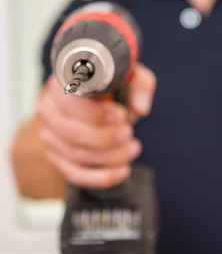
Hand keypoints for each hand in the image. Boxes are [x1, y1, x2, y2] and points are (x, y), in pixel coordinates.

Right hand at [36, 63, 155, 188]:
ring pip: (77, 155)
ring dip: (111, 156)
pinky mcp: (57, 157)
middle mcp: (49, 109)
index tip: (121, 115)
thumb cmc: (112, 86)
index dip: (96, 114)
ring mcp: (50, 136)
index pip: (69, 102)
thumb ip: (140, 86)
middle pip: (72, 133)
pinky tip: (122, 170)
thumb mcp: (130, 76)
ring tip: (133, 147)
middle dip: (106, 138)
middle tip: (129, 133)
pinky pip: (76, 174)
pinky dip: (102, 177)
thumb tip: (140, 108)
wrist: (99, 102)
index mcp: (62, 84)